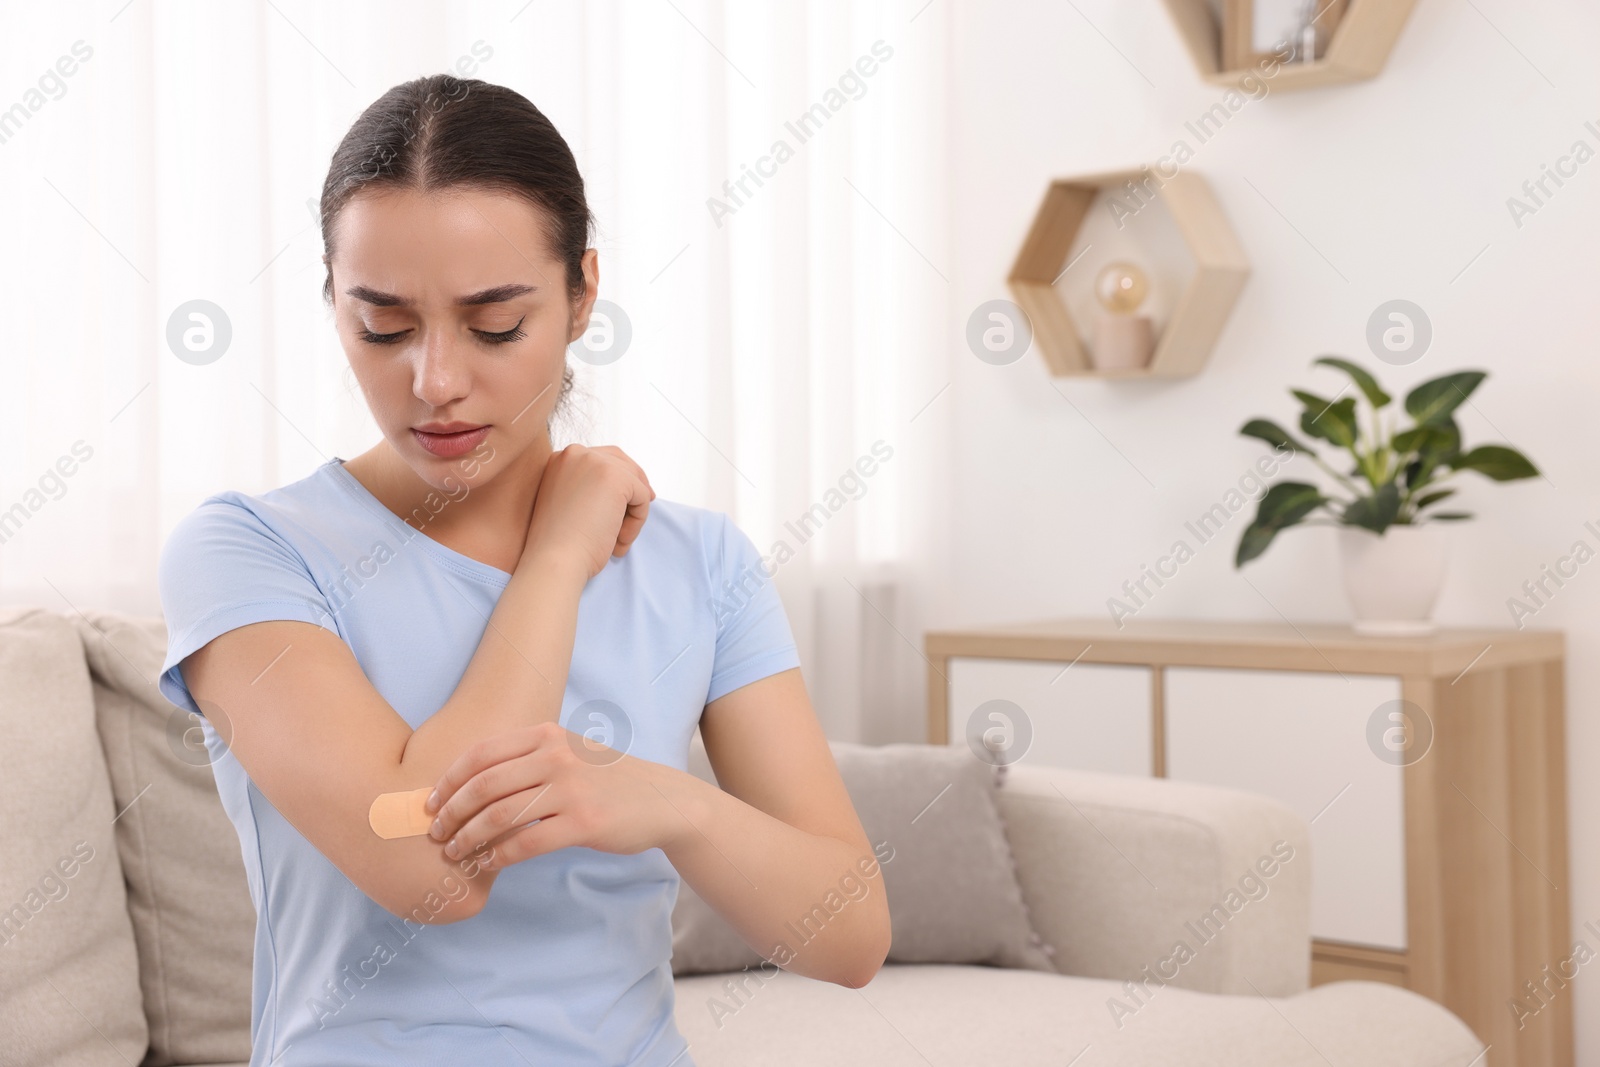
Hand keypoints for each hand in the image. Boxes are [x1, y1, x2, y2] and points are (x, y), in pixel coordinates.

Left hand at [422, 721, 697, 868]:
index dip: (448, 780)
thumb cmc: (607, 781)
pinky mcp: (583, 822)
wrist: (661, 801)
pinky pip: (526, 843)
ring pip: (499, 816)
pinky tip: (488, 864)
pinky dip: (499, 856)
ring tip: (454, 853)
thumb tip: (471, 782)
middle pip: (483, 785)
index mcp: (546, 734)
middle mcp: (556, 757)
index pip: (481, 753)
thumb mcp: (569, 753)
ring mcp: (571, 789)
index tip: (430, 803)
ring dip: (468, 838)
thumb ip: (529, 758)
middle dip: (450, 813)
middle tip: (435, 833)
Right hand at [524, 444, 654, 579]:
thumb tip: (630, 487)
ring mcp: (596, 461)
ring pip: (633, 482)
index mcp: (560, 459)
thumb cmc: (560, 544)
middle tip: (638, 514)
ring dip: (632, 513)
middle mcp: (576, 453)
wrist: (554, 559)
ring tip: (618, 541)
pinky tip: (619, 541)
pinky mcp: (616, 477)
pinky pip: (643, 496)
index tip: (626, 505)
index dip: (618, 483)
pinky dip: (637, 521)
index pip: (601, 459)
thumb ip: (589, 489)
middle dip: (633, 488)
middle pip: (621, 463)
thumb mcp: (569, 505)